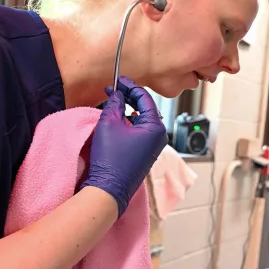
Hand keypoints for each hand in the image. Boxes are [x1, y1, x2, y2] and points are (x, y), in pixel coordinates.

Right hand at [82, 76, 167, 216]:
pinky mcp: (146, 152)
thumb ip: (115, 104)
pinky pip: (140, 130)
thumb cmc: (111, 158)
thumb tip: (117, 94)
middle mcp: (159, 135)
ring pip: (142, 119)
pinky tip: (117, 117)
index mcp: (156, 127)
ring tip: (113, 101)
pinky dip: (129, 121)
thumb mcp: (109, 124)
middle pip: (145, 108)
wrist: (109, 188)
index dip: (130, 86)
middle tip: (113, 89)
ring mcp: (154, 145)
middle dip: (129, 97)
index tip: (118, 79)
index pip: (144, 98)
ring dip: (128, 108)